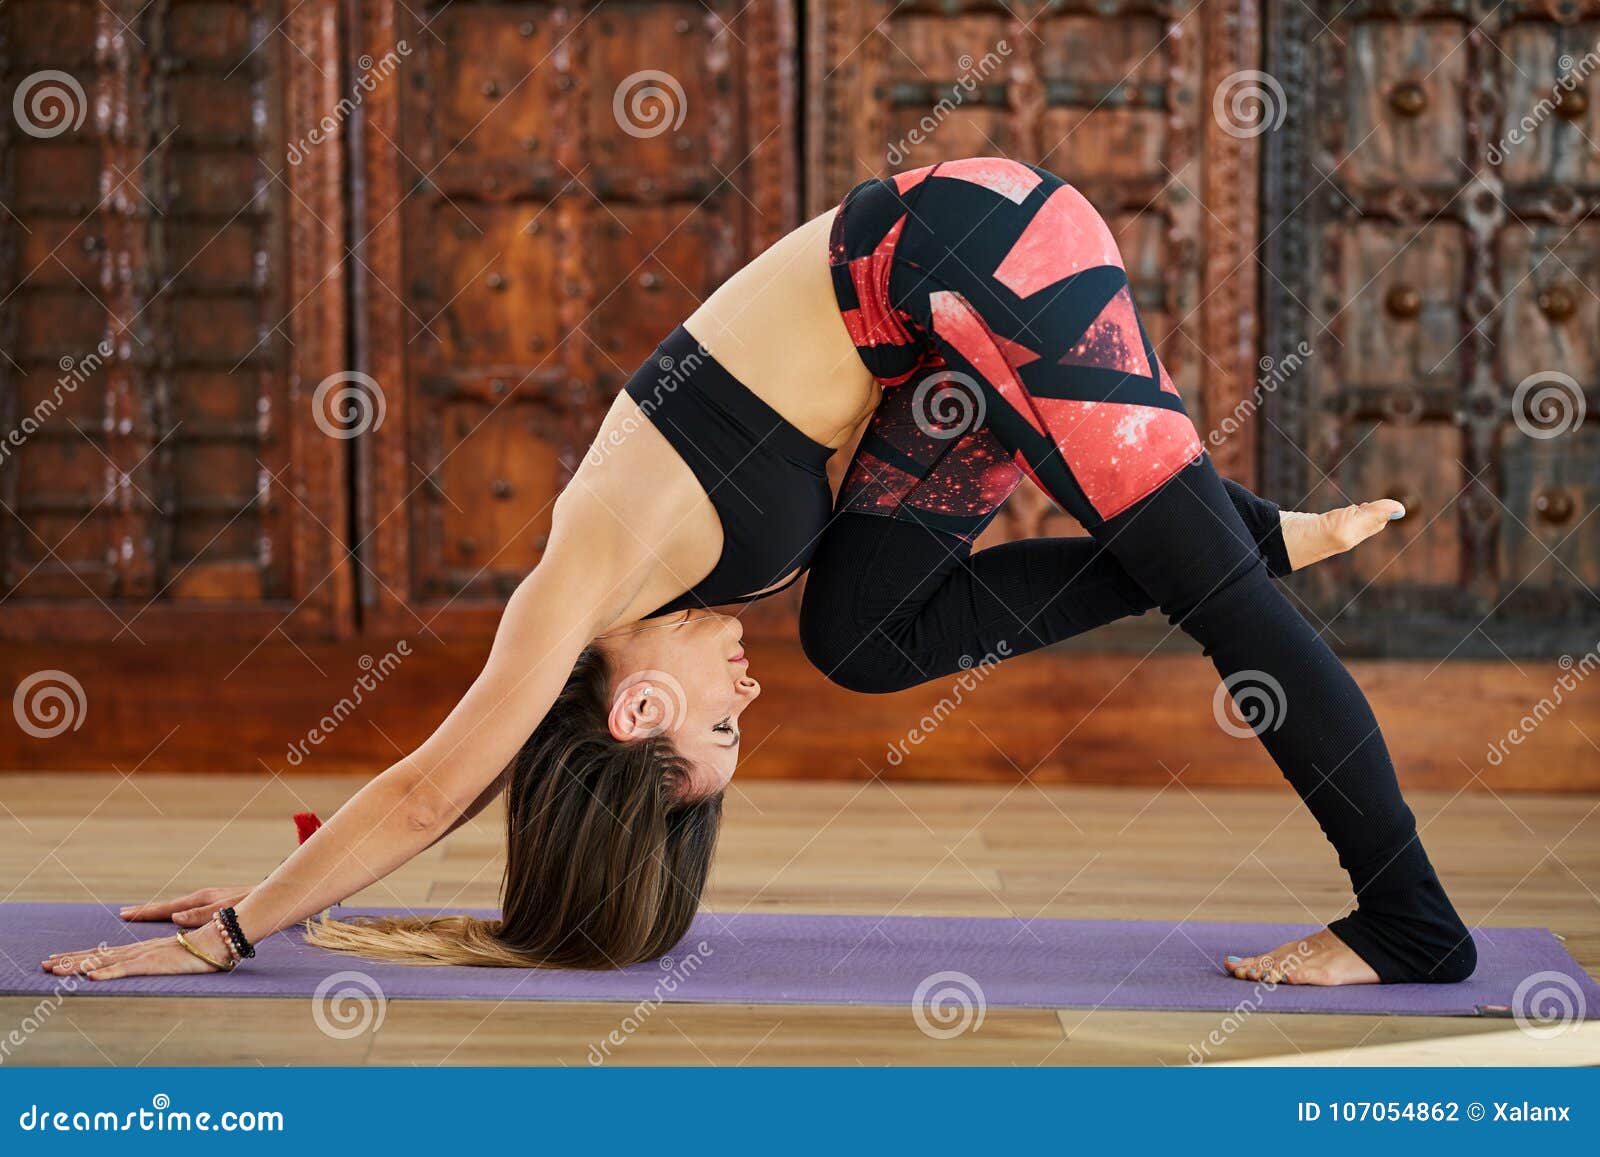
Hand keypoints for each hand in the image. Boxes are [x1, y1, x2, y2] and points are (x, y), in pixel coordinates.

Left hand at [42, 921, 235, 980]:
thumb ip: (167, 958)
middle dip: (70, 960)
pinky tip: (90, 977)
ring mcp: (147, 955)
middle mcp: (141, 950)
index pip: (108, 954)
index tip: (63, 959)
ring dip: (78, 966)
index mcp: (146, 950)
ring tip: (54, 970)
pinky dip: (107, 973)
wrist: (227, 934)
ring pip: (106, 962)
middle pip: (99, 955)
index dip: (84, 957)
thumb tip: (156, 963)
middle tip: (44, 964)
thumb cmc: (210, 945)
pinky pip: (127, 970)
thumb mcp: (182, 956)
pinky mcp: (156, 962)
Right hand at [118, 886, 250, 927]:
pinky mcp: (214, 906)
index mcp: (201, 900)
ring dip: (157, 913)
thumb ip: (202, 914)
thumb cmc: (252, 903)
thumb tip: (175, 918)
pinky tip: (168, 919)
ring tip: (138, 916)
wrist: (271, 896)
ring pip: (175, 909)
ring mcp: (207, 902)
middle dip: (145, 911)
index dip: (146, 912)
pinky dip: (172, 914)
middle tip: (123, 914)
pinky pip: (186, 911)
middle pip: (167, 907)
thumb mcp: (227, 909)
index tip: (125, 914)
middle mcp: (201, 900)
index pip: (167, 908)